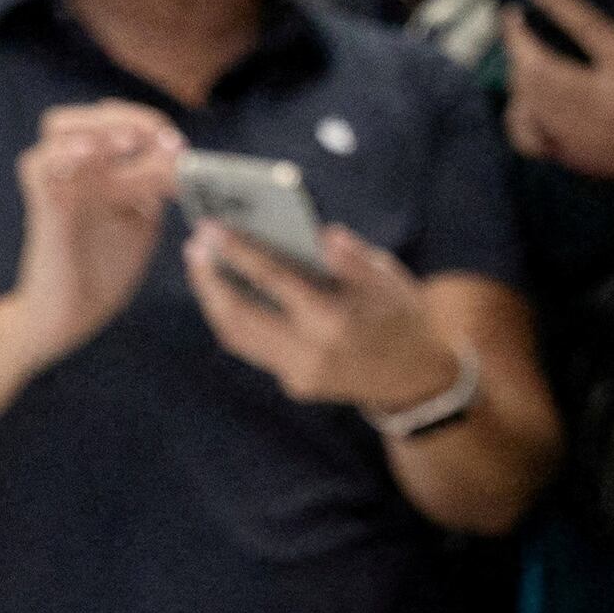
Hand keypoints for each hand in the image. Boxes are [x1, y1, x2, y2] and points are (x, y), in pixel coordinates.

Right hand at [3, 99, 183, 372]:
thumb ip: (156, 188)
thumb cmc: (106, 270)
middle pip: (89, 115)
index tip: (181, 146)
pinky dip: (63, 152)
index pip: (120, 124)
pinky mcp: (43, 205)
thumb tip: (182, 158)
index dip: (152, 126)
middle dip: (130, 118)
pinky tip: (91, 152)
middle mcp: (76, 168)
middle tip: (164, 140)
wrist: (74, 314)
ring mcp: (58, 183)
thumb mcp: (142, 222)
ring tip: (131, 141)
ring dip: (100, 126)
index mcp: (102, 168)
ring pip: (59, 127)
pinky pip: (38, 165)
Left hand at [183, 225, 468, 417]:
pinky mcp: (295, 384)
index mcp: (334, 320)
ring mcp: (300, 373)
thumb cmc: (404, 317)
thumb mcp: (389, 280)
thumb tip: (319, 233)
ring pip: (237, 335)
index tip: (210, 228)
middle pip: (238, 315)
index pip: (274, 280)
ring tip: (203, 267)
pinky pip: (254, 347)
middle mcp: (310, 351)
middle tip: (195, 247)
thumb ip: (351, 258)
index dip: (238, 252)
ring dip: (214, 300)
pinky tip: (228, 293)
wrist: (418, 379)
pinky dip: (236, 318)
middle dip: (209, 280)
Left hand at [502, 0, 613, 184]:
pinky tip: (526, 100)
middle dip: (518, 41)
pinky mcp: (585, 156)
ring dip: (517, 74)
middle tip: (513, 18)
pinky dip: (522, 117)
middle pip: (542, 71)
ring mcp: (591, 134)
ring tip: (518, 53)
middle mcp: (607, 105)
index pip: (587, 27)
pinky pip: (535, 140)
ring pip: (532, 104)